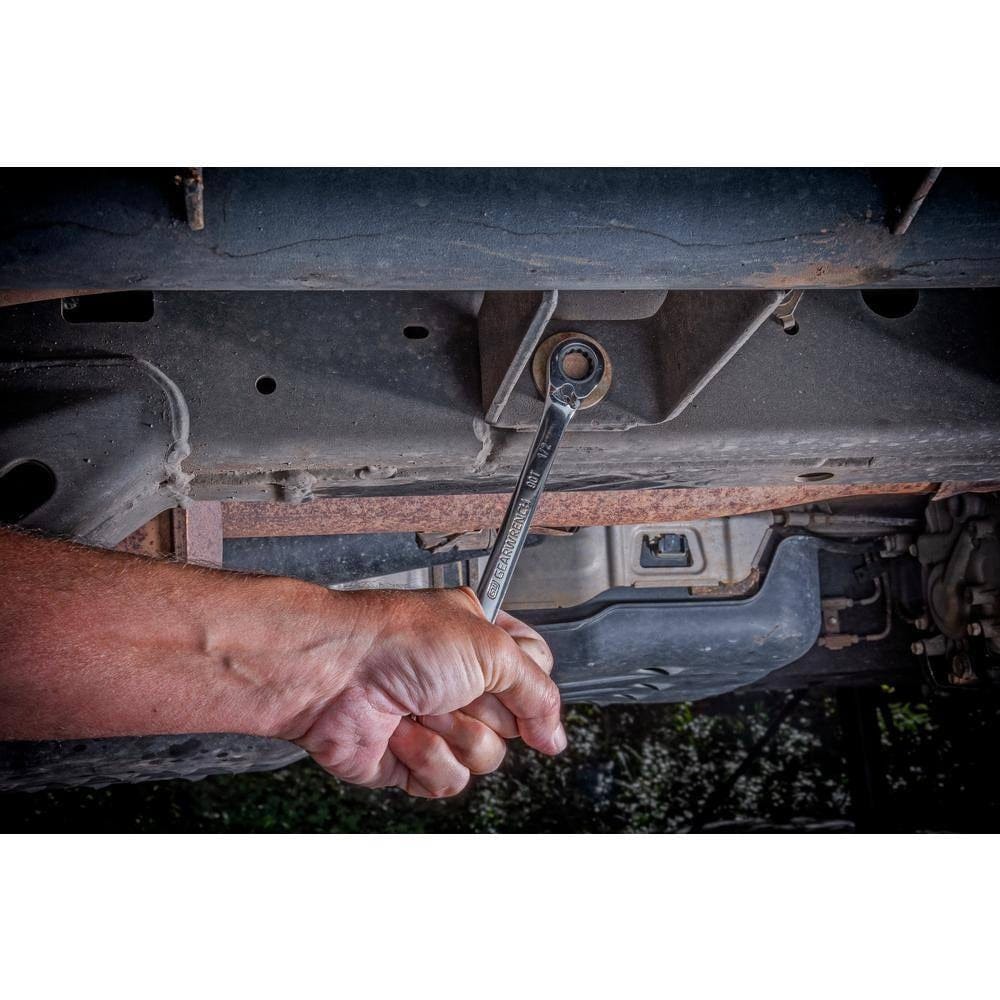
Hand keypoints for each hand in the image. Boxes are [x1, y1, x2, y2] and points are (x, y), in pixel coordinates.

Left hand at [288, 587, 564, 797]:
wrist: (331, 674)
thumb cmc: (398, 641)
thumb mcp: (491, 649)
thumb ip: (537, 692)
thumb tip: (555, 734)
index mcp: (480, 639)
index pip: (535, 671)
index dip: (532, 687)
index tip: (519, 688)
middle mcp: (459, 679)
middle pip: (515, 721)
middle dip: (484, 709)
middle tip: (453, 687)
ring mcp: (436, 721)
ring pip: (485, 757)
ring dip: (453, 733)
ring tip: (418, 706)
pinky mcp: (411, 760)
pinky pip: (449, 780)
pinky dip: (425, 757)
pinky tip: (400, 731)